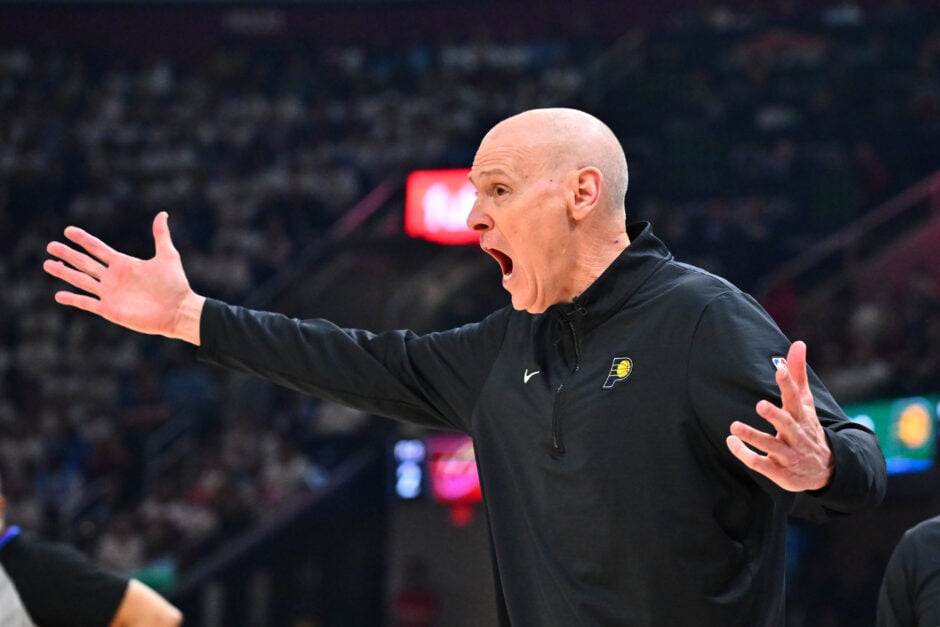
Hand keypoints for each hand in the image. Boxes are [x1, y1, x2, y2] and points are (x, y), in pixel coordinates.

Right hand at [43, 212, 204, 343]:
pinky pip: (87, 303)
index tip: (68, 230)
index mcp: (124, 263)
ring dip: (64, 273)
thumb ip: (161, 235)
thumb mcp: (168, 256)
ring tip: (47, 264)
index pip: (98, 248)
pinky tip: (58, 294)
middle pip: (85, 263)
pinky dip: (73, 299)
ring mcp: (110, 293)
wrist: (179, 311)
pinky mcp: (110, 310)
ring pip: (81, 280)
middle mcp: (113, 277)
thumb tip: (162, 213)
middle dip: (67, 254)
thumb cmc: (175, 284)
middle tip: (50, 246)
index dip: (83, 239)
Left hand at [726, 340, 833, 491]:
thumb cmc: (808, 428)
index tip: (779, 369)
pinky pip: (760, 464)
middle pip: (787, 424)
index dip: (789, 384)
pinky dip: (745, 454)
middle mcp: (796, 435)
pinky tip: (731, 442)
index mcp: (801, 417)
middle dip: (774, 415)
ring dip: (753, 437)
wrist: (826, 471)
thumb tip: (798, 343)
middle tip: (759, 404)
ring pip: (771, 446)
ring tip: (734, 427)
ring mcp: (788, 455)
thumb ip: (798, 374)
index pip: (796, 398)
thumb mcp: (805, 403)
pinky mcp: (779, 472)